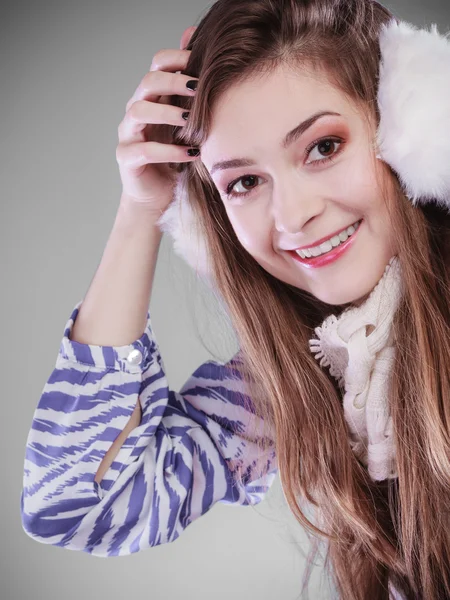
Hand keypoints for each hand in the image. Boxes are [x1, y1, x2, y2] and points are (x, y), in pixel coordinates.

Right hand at [115, 26, 198, 213]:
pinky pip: (144, 150)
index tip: (201, 62)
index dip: (177, 58)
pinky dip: (169, 151)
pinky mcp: (127, 158)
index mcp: (153, 98)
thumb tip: (216, 68)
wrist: (156, 195)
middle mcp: (136, 111)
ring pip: (138, 111)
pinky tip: (190, 154)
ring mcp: (129, 134)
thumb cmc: (176, 158)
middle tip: (198, 88)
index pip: (157, 64)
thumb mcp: (190, 126)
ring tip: (190, 120)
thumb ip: (196, 101)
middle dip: (174, 81)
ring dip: (166, 113)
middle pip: (147, 82)